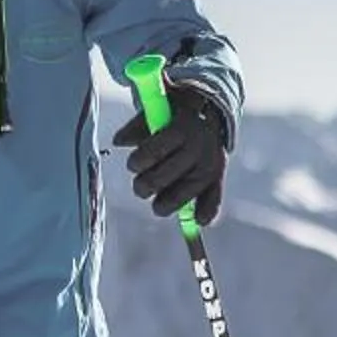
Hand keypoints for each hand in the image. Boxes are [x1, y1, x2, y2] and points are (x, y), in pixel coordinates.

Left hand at [113, 86, 228, 224]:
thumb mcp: (154, 115)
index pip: (154, 152)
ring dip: (166, 204)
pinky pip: (214, 197)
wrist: (206, 115)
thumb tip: (118, 141)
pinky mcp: (218, 176)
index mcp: (180, 130)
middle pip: (163, 177)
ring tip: (158, 206)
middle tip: (141, 187)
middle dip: (145, 185)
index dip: (138, 162)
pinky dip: (207, 211)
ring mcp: (209, 164)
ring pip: (184, 194)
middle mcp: (197, 148)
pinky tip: (199, 220)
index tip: (133, 166)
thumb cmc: (170, 119)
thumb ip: (135, 128)